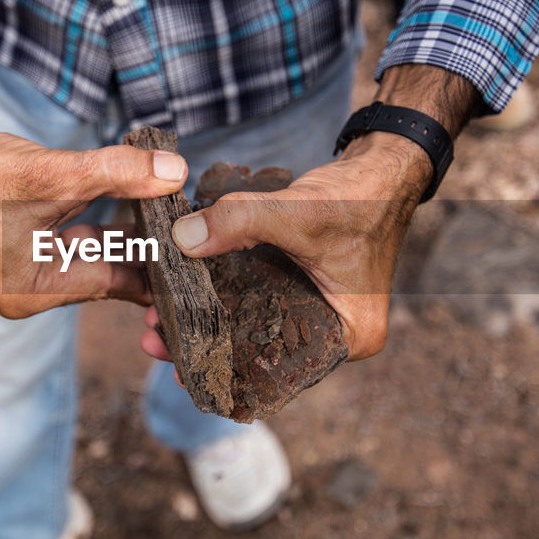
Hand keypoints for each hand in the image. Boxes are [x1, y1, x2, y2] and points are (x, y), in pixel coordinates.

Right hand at [0, 122, 188, 315]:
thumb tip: (174, 172)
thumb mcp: (54, 174)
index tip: (198, 259)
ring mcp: (26, 268)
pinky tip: (140, 202)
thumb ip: (117, 174)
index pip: (111, 285)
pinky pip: (79, 238)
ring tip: (177, 215)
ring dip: (129, 232)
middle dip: (147, 250)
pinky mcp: (27, 243)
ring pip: (95, 253)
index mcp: (30, 294)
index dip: (157, 269)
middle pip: (106, 272)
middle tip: (196, 232)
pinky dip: (105, 220)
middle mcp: (28, 291)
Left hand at [140, 64, 477, 361]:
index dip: (223, 368)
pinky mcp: (304, 289)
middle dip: (207, 344)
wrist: (383, 167)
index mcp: (348, 338)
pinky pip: (258, 300)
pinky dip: (226, 295)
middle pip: (260, 351)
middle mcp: (335, 336)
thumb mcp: (298, 212)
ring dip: (210, 319)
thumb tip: (181, 240)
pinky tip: (185, 294)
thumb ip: (240, 222)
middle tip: (154, 339)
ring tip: (157, 320)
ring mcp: (320, 312)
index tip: (176, 364)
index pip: (277, 370)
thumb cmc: (358, 197)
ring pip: (255, 326)